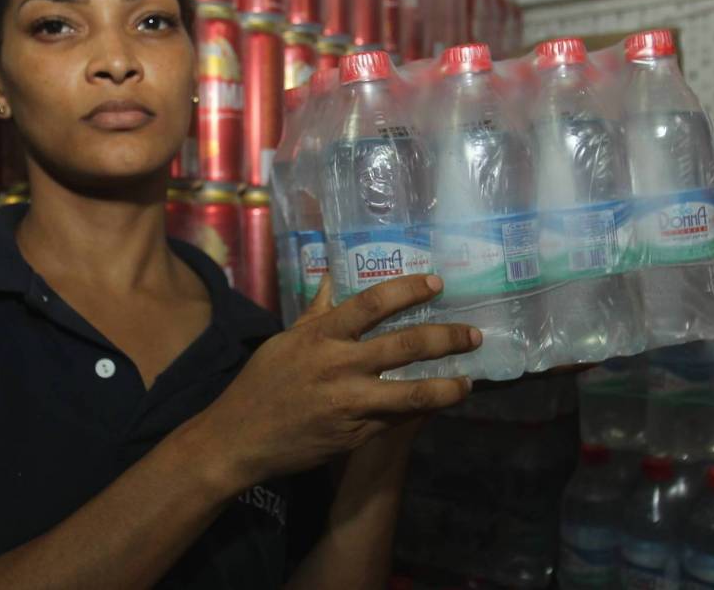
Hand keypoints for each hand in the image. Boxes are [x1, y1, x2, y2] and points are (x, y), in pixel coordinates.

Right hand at [190, 274, 480, 492]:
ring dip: (448, 386)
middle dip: (447, 338)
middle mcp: (341, 366)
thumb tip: (331, 274)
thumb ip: (316, 310)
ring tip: (468, 382)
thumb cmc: (262, 384)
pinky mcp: (357, 434)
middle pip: (406, 346)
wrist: (240, 439)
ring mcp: (352, 404)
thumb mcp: (286, 340)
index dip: (409, 290)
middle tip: (472, 335)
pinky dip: (421, 411)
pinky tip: (438, 405)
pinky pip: (398, 419)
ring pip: (413, 393)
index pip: (373, 303)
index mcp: (322, 336)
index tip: (437, 283)